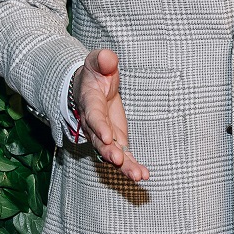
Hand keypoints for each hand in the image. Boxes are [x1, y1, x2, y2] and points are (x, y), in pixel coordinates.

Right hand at [75, 48, 147, 181]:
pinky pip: (124, 156)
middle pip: (100, 141)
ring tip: (138, 176)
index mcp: (89, 104)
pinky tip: (144, 176)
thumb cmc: (95, 74)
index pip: (93, 117)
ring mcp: (105, 135)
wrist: (90, 88)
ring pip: (112, 154)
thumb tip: (107, 57)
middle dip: (109, 152)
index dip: (99, 127)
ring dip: (124, 166)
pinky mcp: (116, 141)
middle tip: (119, 161)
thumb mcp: (97, 62)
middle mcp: (94, 124)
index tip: (107, 137)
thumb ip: (102, 60)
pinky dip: (132, 166)